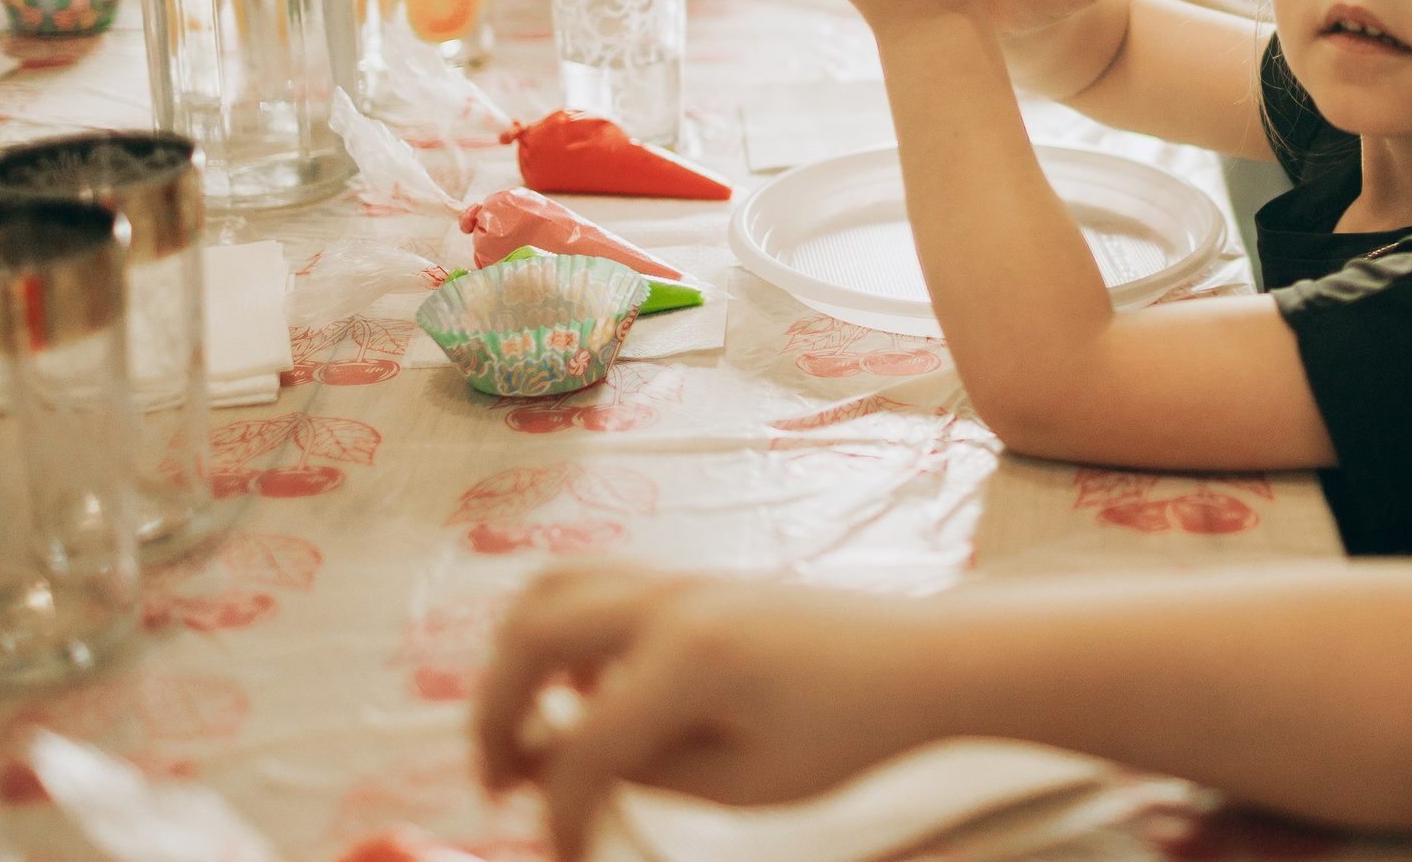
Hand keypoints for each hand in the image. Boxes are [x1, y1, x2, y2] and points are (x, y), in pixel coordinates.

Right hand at [473, 564, 940, 861]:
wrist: (917, 659)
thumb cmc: (848, 727)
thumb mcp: (746, 783)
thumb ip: (644, 773)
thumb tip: (561, 768)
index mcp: (689, 658)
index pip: (582, 747)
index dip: (557, 818)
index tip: (563, 858)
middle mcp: (670, 600)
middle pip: (529, 635)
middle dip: (493, 714)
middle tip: (497, 783)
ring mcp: (677, 578)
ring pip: (550, 590)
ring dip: (516, 661)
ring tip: (527, 733)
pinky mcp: (688, 579)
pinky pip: (592, 586)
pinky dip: (561, 633)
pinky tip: (587, 694)